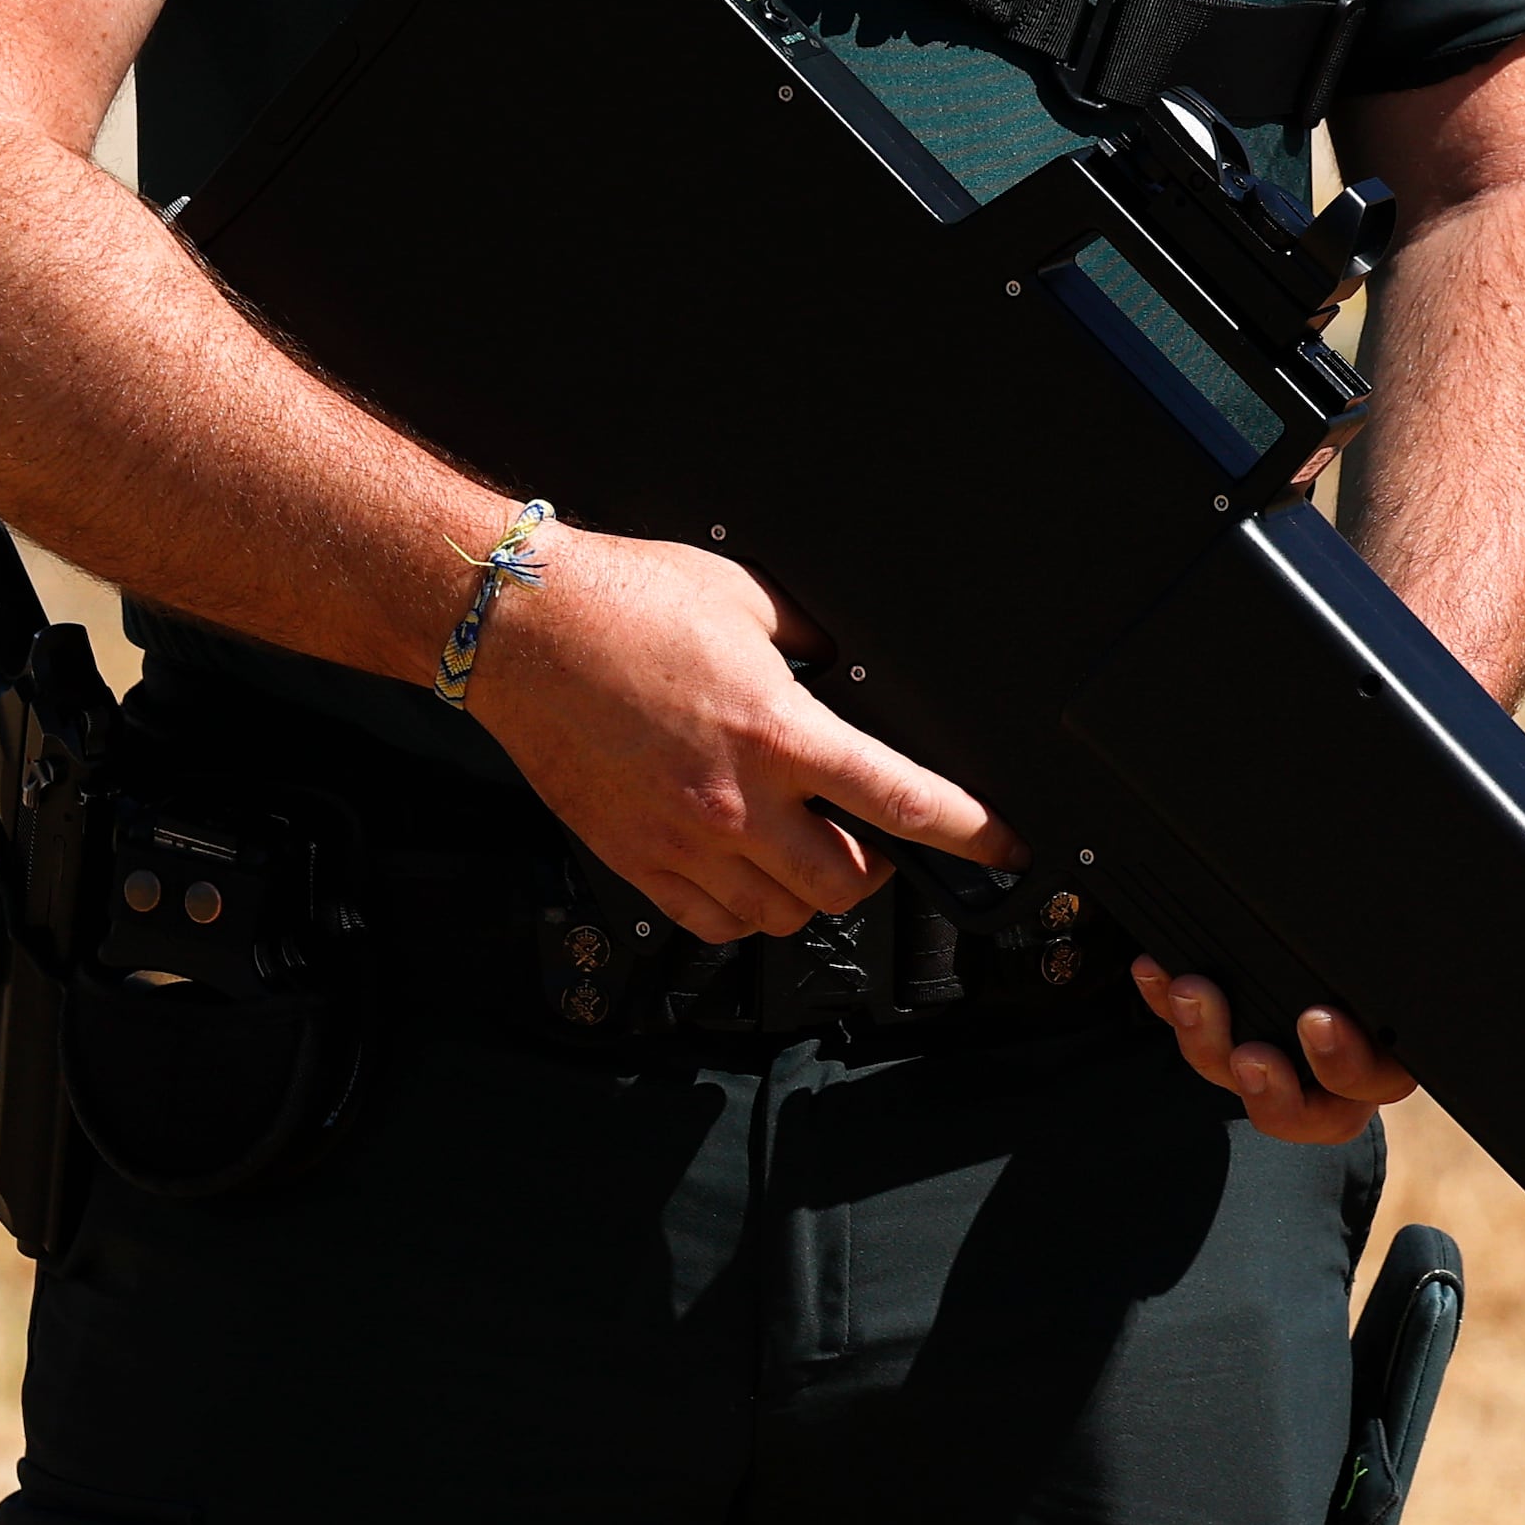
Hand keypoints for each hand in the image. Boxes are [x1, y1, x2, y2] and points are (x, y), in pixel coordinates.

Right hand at [465, 526, 1015, 942]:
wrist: (520, 628)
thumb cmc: (626, 602)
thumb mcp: (750, 599)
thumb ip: (815, 644)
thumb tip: (851, 672)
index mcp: (779, 730)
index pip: (904, 801)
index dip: (971, 834)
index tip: (1004, 849)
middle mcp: (735, 800)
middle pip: (849, 884)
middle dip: (882, 868)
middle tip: (876, 836)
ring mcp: (681, 840)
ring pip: (783, 916)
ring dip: (814, 894)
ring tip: (809, 851)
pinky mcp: (634, 859)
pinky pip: (712, 925)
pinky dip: (746, 914)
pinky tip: (749, 875)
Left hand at [1134, 775, 1524, 1143]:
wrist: (1350, 816)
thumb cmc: (1422, 846)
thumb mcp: (1476, 829)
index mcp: (1397, 1020)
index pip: (1379, 1075)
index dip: (1346, 1067)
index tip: (1324, 1021)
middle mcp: (1331, 1036)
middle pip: (1303, 1105)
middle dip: (1272, 1085)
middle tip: (1253, 1043)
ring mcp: (1271, 1019)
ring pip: (1236, 1074)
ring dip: (1206, 1045)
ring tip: (1190, 991)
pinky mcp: (1224, 991)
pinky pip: (1189, 1024)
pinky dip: (1165, 1001)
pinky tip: (1153, 962)